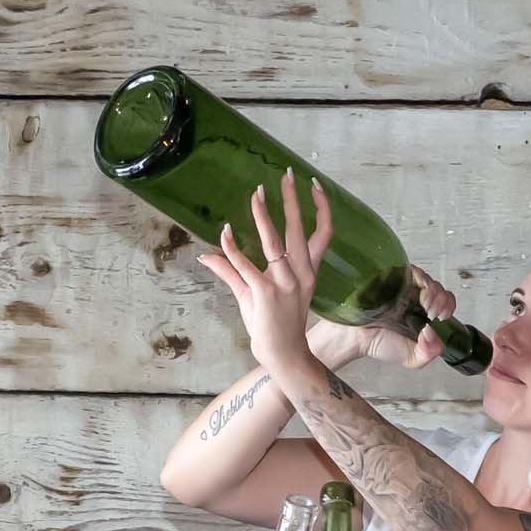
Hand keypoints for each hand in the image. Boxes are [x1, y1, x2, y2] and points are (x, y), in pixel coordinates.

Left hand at [193, 172, 336, 376]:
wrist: (283, 353)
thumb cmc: (273, 323)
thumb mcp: (254, 292)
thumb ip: (232, 270)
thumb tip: (206, 253)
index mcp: (307, 271)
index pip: (323, 233)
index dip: (321, 208)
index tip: (315, 185)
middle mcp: (300, 274)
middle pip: (298, 230)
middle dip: (292, 201)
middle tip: (286, 176)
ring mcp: (284, 284)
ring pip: (273, 242)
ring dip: (263, 216)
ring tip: (257, 195)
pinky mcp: (265, 293)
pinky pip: (246, 266)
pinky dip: (232, 248)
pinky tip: (224, 232)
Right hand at [305, 261, 453, 373]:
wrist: (354, 336)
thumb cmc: (378, 344)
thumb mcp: (412, 358)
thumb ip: (429, 353)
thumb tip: (433, 333)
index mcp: (422, 315)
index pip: (445, 305)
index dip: (447, 308)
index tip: (440, 317)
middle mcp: (415, 300)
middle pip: (441, 291)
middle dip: (442, 301)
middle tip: (431, 313)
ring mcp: (405, 288)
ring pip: (430, 280)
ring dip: (434, 292)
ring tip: (424, 304)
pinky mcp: (395, 278)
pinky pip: (414, 271)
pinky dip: (422, 279)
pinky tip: (419, 291)